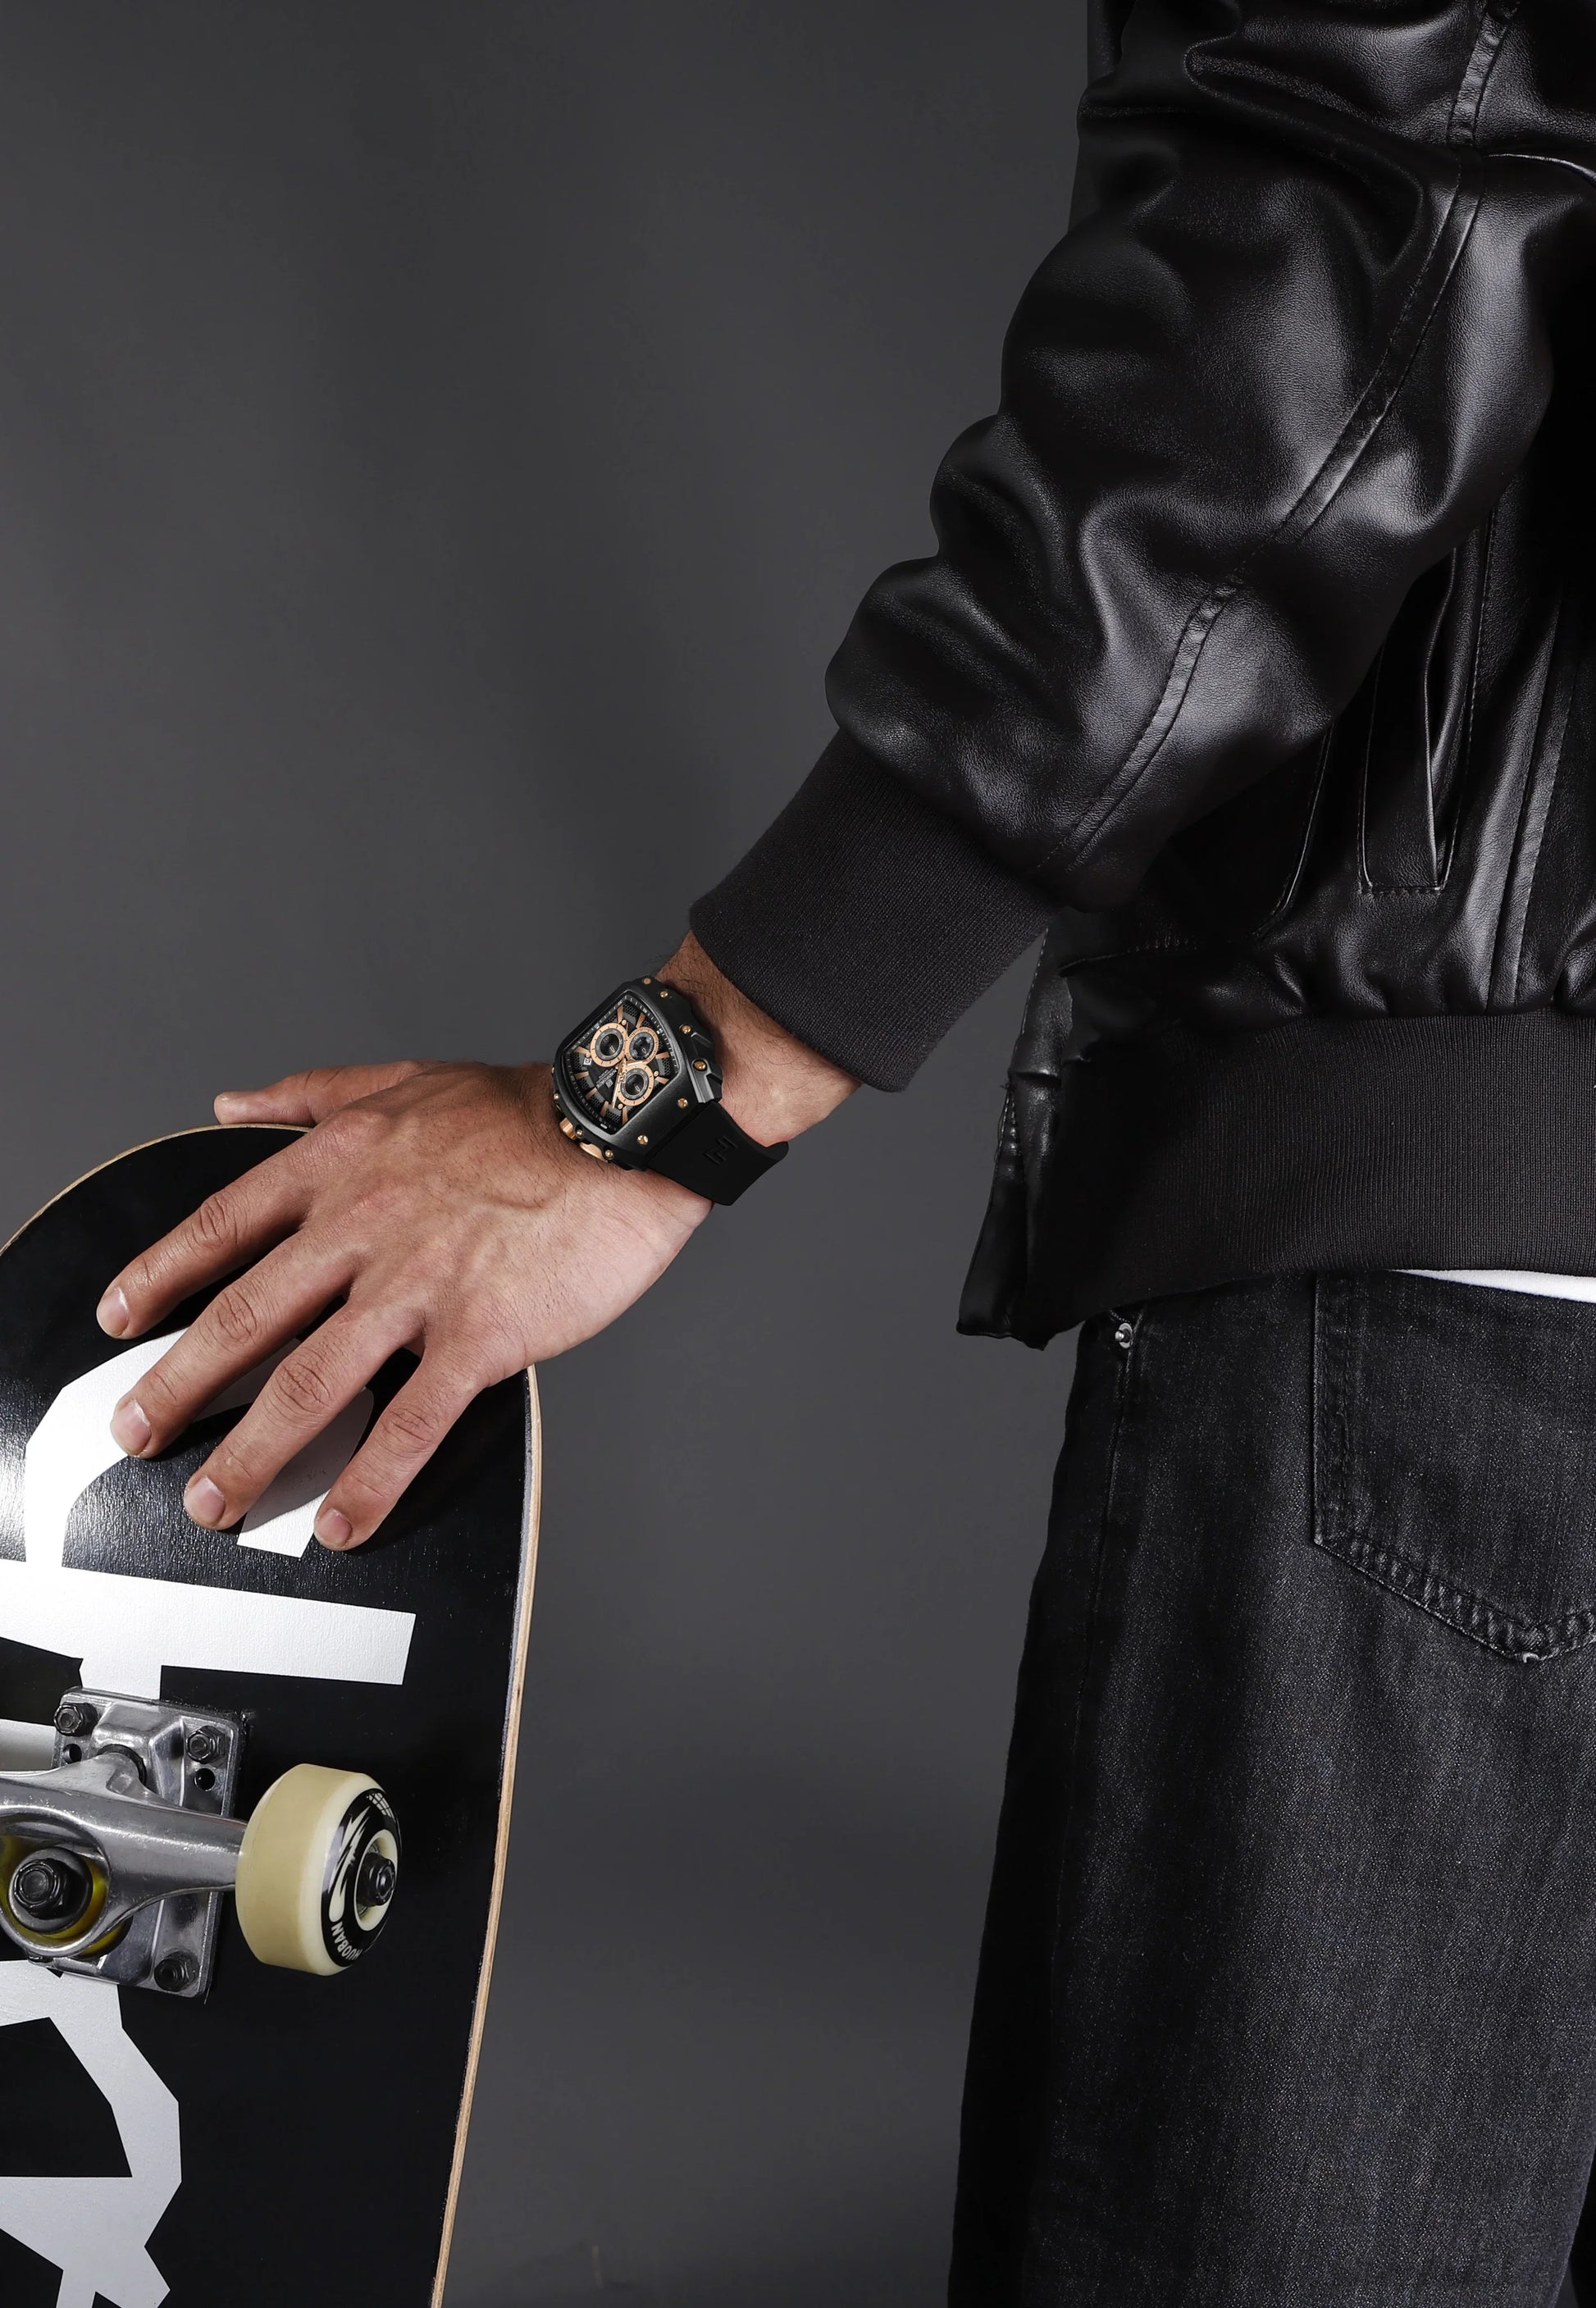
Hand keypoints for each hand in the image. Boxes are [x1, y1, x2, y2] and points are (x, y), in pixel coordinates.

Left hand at [97, 1059, 710, 1548]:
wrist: (625, 1132)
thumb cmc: (527, 1108)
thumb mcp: (405, 1077)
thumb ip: (311, 1092)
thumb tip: (233, 1103)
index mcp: (341, 1164)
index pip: (224, 1224)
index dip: (161, 1274)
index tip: (120, 1315)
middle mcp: (365, 1225)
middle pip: (247, 1318)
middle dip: (178, 1385)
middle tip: (137, 1432)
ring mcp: (419, 1286)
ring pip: (313, 1382)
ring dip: (254, 1452)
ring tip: (215, 1500)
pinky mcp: (479, 1336)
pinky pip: (410, 1423)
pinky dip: (369, 1480)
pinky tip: (342, 1521)